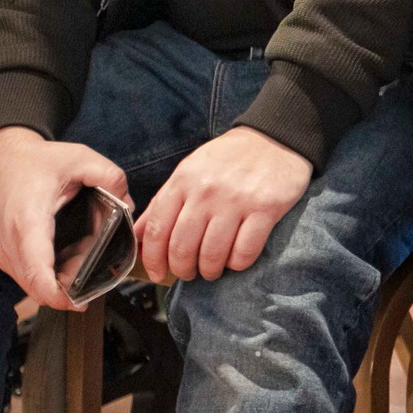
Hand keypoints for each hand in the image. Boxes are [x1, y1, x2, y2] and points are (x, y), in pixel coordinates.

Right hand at [0, 126, 130, 311]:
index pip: (37, 271)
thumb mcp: (82, 158)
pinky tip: (68, 267)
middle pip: (36, 287)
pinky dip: (47, 280)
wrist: (4, 157)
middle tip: (95, 284)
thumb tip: (129, 206)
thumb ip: (111, 178)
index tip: (81, 301)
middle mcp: (11, 242)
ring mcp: (4, 251)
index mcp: (29, 221)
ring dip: (57, 288)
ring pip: (30, 287)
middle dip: (66, 294)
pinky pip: (26, 278)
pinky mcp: (5, 255)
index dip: (57, 294)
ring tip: (83, 271)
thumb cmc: (39, 160)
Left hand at [136, 126, 312, 281]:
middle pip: (183, 248)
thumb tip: (137, 235)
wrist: (274, 138)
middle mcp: (207, 191)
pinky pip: (245, 252)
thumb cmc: (228, 159)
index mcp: (183, 181)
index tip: (158, 274)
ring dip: (209, 270)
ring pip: (212, 254)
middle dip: (183, 269)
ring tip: (212, 269)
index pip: (158, 230)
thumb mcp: (189, 171)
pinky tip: (236, 259)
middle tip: (188, 273)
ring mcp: (237, 200)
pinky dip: (237, 264)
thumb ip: (163, 203)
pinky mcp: (266, 209)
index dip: (153, 260)